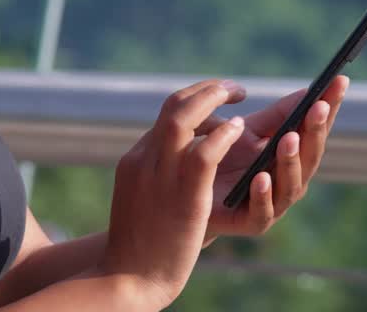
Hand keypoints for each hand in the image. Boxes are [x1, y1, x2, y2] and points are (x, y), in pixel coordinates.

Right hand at [98, 79, 247, 308]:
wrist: (125, 278)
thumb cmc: (138, 246)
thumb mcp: (142, 200)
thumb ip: (156, 176)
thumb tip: (184, 160)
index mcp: (135, 160)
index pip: (164, 116)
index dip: (193, 101)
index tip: (214, 100)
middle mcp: (144, 160)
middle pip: (173, 106)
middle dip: (206, 90)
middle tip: (232, 88)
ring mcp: (160, 176)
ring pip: (184, 118)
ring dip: (214, 99)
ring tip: (239, 95)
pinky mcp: (183, 196)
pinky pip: (204, 151)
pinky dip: (223, 134)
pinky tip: (240, 129)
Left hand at [201, 75, 348, 242]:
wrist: (192, 193)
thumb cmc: (225, 158)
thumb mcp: (249, 131)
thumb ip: (278, 115)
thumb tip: (309, 91)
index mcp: (294, 155)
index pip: (316, 129)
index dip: (329, 106)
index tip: (339, 81)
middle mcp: (291, 180)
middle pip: (310, 156)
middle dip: (315, 131)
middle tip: (318, 107)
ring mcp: (275, 203)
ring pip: (291, 185)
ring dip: (291, 161)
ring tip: (288, 139)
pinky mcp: (252, 222)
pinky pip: (262, 211)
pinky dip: (263, 195)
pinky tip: (261, 177)